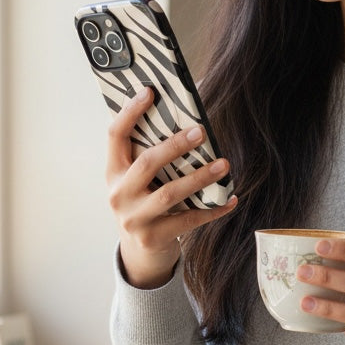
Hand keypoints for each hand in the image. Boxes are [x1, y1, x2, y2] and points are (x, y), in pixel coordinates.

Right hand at [107, 86, 237, 287]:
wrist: (139, 252)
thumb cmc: (145, 203)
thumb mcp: (138, 181)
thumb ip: (151, 155)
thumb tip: (187, 120)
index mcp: (113, 172)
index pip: (115, 136)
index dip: (130, 112)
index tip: (150, 91)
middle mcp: (119, 194)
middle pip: (147, 163)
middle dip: (175, 146)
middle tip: (202, 131)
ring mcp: (134, 218)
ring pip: (170, 193)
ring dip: (200, 177)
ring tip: (223, 164)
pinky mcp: (153, 238)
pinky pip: (188, 220)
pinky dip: (212, 209)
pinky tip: (230, 199)